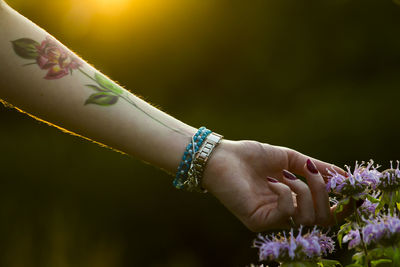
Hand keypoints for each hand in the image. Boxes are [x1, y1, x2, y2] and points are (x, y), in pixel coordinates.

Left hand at [202, 140, 348, 231]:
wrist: (221, 156)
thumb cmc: (251, 156)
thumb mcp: (289, 158)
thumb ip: (315, 168)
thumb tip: (343, 175)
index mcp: (294, 201)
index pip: (326, 213)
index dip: (343, 205)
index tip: (352, 189)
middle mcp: (285, 214)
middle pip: (323, 218)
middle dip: (324, 192)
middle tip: (314, 172)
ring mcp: (272, 220)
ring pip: (308, 218)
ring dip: (305, 190)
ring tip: (287, 174)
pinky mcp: (258, 222)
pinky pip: (287, 213)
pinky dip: (286, 193)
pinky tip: (272, 182)